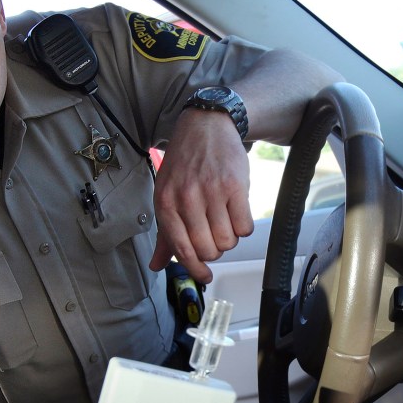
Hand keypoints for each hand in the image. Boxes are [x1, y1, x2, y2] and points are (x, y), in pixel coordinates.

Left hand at [149, 108, 253, 283]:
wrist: (206, 126)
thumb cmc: (185, 163)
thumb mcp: (166, 195)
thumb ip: (165, 234)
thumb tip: (157, 265)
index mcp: (166, 204)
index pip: (181, 250)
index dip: (195, 268)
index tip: (205, 276)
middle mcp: (186, 199)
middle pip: (208, 249)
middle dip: (214, 250)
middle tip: (214, 236)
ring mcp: (212, 192)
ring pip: (228, 241)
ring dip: (229, 238)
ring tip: (225, 221)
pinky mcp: (235, 186)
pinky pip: (245, 226)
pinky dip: (243, 227)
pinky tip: (237, 214)